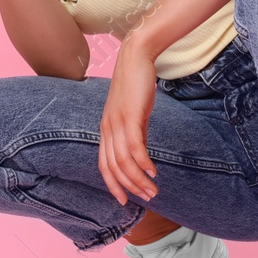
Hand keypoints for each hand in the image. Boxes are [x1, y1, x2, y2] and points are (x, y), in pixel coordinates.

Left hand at [98, 41, 159, 204]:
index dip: (112, 185)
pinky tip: (153, 172)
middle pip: (113, 168)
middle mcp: (107, 128)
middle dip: (129, 187)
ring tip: (153, 190)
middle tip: (147, 198)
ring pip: (124, 162)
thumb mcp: (135, 113)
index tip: (124, 200)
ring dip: (138, 180)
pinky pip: (135, 147)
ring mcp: (117, 123)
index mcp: (106, 129)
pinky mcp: (130, 116)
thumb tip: (141, 154)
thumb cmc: (136, 84)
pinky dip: (143, 163)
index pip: (104, 165)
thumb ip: (136, 133)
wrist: (135, 56)